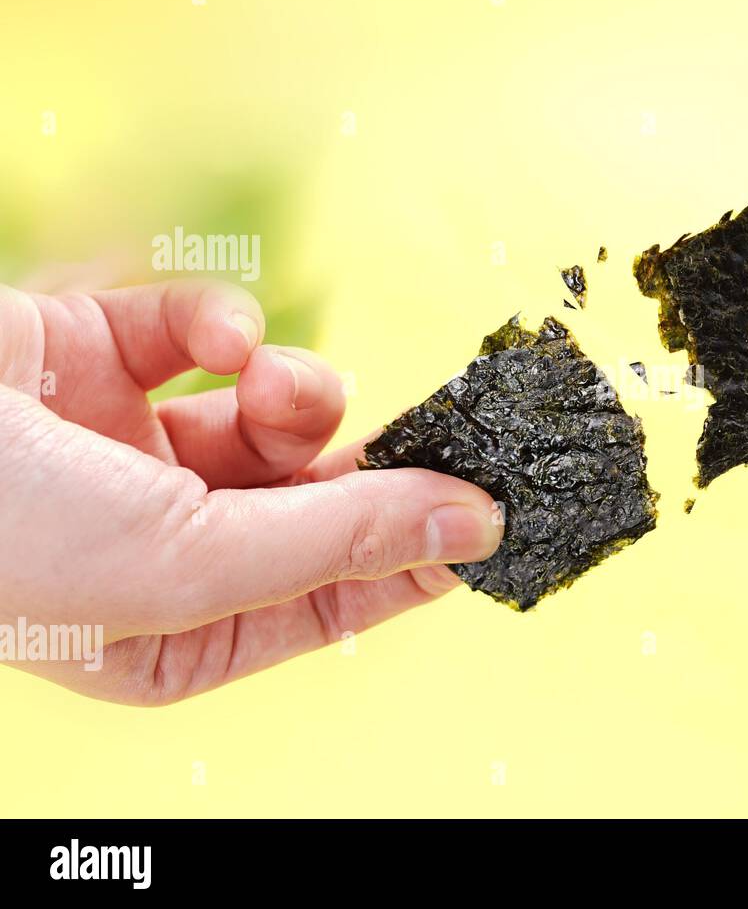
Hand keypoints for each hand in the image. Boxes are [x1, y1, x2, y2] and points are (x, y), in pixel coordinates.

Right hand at [0, 280, 502, 704]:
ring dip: (297, 390)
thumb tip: (477, 527)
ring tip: (276, 382)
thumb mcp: (192, 562)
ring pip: (276, 413)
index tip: (491, 511)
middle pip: (319, 498)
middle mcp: (164, 540)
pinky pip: (207, 337)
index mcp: (179, 628)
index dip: (418, 557)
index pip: (336, 599)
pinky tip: (209, 335)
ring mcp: (133, 447)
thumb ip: (342, 539)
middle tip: (424, 433)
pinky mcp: (104, 358)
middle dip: (359, 462)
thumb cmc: (2, 533)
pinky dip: (222, 326)